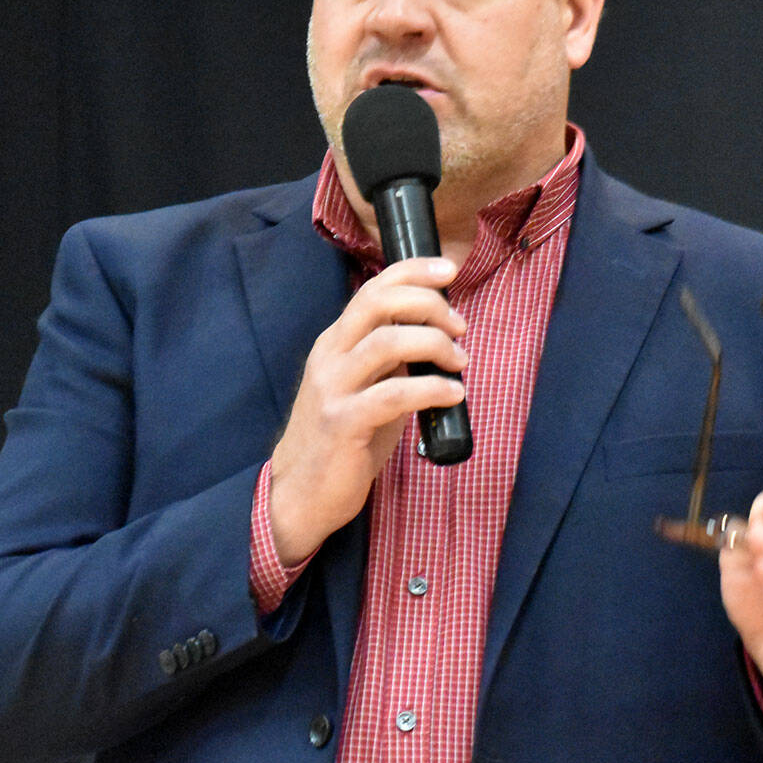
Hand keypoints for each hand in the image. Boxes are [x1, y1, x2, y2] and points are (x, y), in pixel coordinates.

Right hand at [267, 256, 466, 564]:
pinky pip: (392, 395)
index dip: (411, 271)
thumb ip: (392, 359)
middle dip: (427, 303)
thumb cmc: (344, 438)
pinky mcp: (343, 423)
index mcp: (336, 342)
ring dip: (435, 345)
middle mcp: (330, 356)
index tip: (448, 269)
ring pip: (387, 342)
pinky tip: (453, 395)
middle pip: (377, 303)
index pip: (372, 289)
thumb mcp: (366, 386)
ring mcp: (333, 389)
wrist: (302, 493)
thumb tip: (439, 335)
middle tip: (460, 325)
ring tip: (460, 363)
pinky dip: (431, 389)